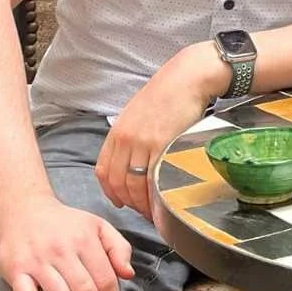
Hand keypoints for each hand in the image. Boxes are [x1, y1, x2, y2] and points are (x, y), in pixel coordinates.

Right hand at [0, 195, 132, 290]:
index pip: (105, 278)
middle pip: (85, 290)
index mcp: (86, 240)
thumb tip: (128, 273)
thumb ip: (118, 248)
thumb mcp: (98, 226)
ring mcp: (39, 261)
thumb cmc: (64, 223)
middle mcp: (63, 250)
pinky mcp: (17, 270)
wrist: (25, 211)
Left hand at [95, 44, 223, 218]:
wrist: (187, 79)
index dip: (110, 192)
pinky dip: (155, 194)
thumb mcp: (137, 114)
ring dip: (142, 203)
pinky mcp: (162, 144)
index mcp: (117, 132)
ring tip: (152, 210)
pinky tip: (161, 200)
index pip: (104, 171)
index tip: (120, 201)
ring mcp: (143, 143)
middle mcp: (125, 139)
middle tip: (140, 211)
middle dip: (128, 202)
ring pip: (134, 184)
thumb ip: (130, 137)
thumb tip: (132, 161)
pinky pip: (153, 178)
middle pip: (118, 182)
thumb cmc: (166, 94)